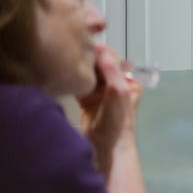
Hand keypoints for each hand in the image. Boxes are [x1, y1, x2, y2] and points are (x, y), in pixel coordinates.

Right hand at [78, 44, 141, 174]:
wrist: (108, 149)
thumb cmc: (118, 121)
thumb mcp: (119, 92)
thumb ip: (111, 70)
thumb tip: (100, 48)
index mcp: (128, 82)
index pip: (113, 60)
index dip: (100, 51)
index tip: (85, 43)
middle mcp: (115, 85)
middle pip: (99, 66)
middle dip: (88, 58)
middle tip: (71, 49)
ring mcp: (100, 94)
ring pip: (88, 74)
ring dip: (80, 68)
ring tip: (66, 58)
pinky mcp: (87, 101)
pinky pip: (80, 85)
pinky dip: (74, 80)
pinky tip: (64, 72)